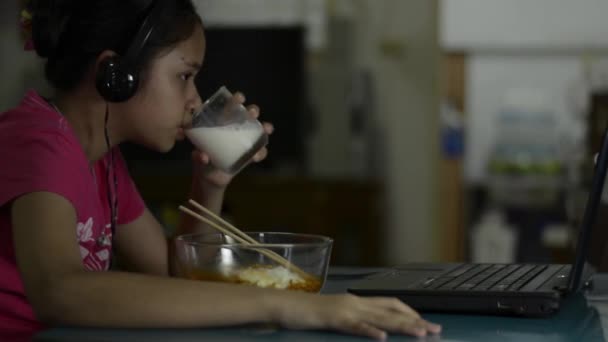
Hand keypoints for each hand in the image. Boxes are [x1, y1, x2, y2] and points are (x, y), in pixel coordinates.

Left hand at [191, 92, 273, 187]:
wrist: (210, 180)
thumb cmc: (202, 162)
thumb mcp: (198, 158)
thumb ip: (199, 156)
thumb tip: (204, 157)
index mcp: (221, 125)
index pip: (229, 109)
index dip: (235, 101)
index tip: (239, 97)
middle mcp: (235, 130)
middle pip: (247, 116)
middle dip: (253, 111)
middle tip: (253, 112)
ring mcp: (244, 142)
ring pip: (257, 131)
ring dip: (264, 127)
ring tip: (266, 128)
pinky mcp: (249, 155)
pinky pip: (259, 151)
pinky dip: (261, 152)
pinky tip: (257, 155)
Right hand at [274, 293, 440, 339]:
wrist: (285, 305)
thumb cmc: (308, 313)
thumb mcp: (336, 315)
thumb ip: (353, 319)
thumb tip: (371, 327)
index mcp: (357, 301)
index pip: (390, 303)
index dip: (410, 312)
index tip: (426, 322)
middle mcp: (355, 302)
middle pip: (392, 310)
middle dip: (416, 321)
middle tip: (436, 330)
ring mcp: (345, 309)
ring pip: (380, 317)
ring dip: (402, 326)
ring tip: (420, 334)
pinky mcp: (333, 318)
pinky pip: (355, 326)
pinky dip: (370, 330)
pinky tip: (382, 337)